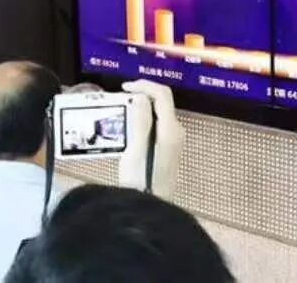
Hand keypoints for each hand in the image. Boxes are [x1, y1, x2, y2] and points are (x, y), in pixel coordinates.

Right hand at [120, 80, 184, 198]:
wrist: (150, 211)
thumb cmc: (140, 183)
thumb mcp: (134, 150)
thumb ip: (140, 121)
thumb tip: (142, 97)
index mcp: (170, 130)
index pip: (162, 94)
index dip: (144, 85)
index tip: (124, 87)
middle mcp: (176, 132)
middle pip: (162, 101)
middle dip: (142, 94)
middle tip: (120, 98)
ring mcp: (174, 141)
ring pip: (159, 113)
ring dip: (142, 106)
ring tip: (121, 110)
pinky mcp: (169, 149)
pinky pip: (158, 124)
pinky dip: (144, 118)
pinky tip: (129, 125)